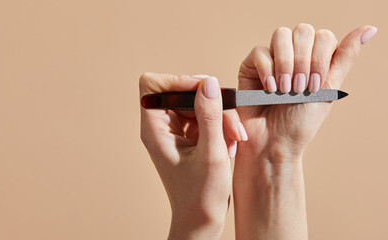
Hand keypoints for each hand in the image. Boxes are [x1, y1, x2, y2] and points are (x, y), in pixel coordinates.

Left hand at [139, 73, 247, 238]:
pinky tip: (230, 145)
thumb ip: (210, 116)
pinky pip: (207, 118)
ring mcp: (177, 132)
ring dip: (221, 117)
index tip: (203, 93)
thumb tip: (208, 82)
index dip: (177, 81)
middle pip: (183, 91)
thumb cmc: (201, 196)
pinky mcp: (191, 138)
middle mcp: (162, 128)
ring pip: (199, 103)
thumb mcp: (211, 154)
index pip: (153, 84)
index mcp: (155, 130)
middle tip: (231, 124)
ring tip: (234, 139)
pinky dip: (222, 127)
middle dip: (211, 103)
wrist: (202, 222)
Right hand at [237, 24, 377, 161]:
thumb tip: (370, 28)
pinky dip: (267, 70)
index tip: (315, 87)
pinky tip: (270, 90)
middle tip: (299, 89)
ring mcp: (272, 57)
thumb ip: (346, 56)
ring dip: (286, 64)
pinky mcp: (251, 65)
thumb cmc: (302, 121)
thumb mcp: (329, 88)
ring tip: (285, 90)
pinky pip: (259, 51)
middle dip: (303, 62)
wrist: (274, 143)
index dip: (320, 58)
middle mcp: (295, 54)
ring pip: (281, 35)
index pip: (323, 36)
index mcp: (316, 58)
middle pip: (303, 31)